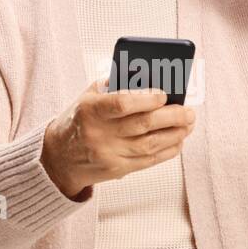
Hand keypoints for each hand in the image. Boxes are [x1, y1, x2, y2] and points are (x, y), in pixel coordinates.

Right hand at [41, 75, 196, 199]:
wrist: (58, 158)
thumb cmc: (79, 120)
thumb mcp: (87, 97)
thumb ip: (115, 86)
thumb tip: (150, 78)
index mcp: (90, 110)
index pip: (122, 104)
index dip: (147, 99)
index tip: (164, 94)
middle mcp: (99, 134)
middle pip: (143, 125)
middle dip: (172, 116)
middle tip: (189, 110)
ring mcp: (109, 154)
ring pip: (151, 144)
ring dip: (176, 133)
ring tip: (188, 123)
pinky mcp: (118, 170)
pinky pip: (149, 161)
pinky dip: (168, 150)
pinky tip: (178, 140)